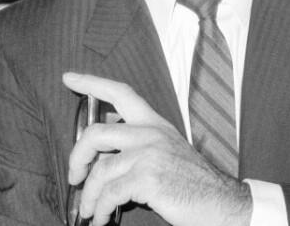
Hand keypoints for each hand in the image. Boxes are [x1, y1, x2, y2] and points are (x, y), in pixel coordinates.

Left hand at [62, 72, 251, 225]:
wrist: (220, 202)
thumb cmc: (192, 182)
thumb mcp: (167, 150)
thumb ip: (139, 143)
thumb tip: (104, 151)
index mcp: (154, 123)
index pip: (120, 93)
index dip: (92, 83)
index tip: (69, 78)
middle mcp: (150, 134)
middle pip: (96, 134)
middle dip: (76, 157)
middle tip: (74, 176)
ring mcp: (149, 155)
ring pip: (99, 171)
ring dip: (88, 196)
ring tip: (89, 210)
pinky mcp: (148, 179)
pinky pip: (109, 193)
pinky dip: (100, 209)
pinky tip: (101, 218)